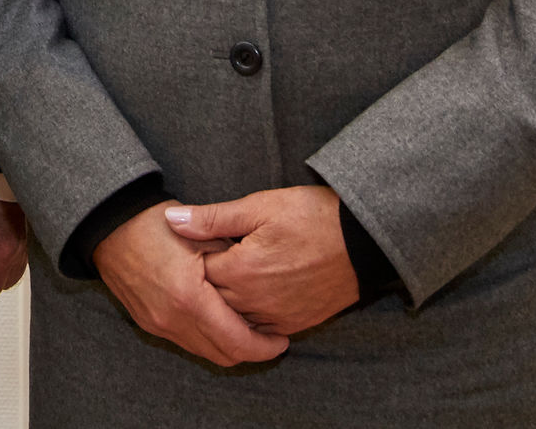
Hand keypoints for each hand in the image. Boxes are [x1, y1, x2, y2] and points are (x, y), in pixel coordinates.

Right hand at [94, 200, 287, 367]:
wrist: (107, 224)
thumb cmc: (155, 223)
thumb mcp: (200, 235)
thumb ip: (233, 262)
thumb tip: (261, 284)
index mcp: (189, 298)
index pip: (237, 341)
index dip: (265, 346)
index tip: (282, 339)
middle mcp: (172, 319)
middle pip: (223, 355)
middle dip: (251, 351)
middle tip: (270, 337)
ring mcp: (157, 324)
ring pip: (204, 352)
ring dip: (228, 345)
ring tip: (246, 327)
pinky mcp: (148, 323)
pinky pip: (185, 341)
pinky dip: (206, 337)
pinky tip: (217, 318)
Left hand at [176, 186, 358, 336]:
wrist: (364, 242)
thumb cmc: (312, 217)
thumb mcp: (259, 207)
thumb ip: (212, 219)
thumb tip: (171, 220)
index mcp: (241, 271)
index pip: (197, 273)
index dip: (191, 257)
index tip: (191, 245)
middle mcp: (255, 301)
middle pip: (212, 299)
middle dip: (203, 283)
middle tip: (203, 262)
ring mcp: (277, 317)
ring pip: (234, 317)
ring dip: (224, 301)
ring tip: (224, 277)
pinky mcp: (296, 324)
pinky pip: (260, 328)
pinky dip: (248, 315)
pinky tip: (248, 295)